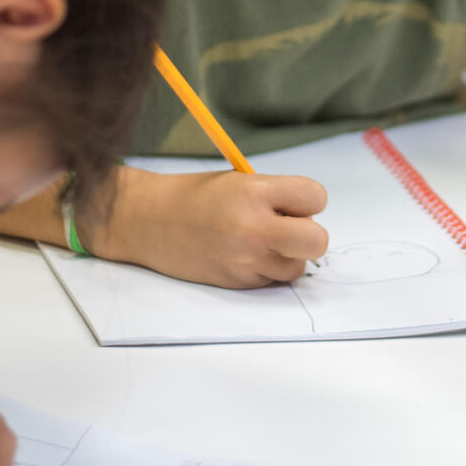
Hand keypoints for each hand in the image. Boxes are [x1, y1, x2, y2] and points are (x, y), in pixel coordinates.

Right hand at [92, 164, 328, 287]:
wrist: (149, 222)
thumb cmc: (196, 196)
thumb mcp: (239, 182)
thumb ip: (276, 197)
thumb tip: (308, 218)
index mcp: (255, 192)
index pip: (315, 197)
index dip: (308, 200)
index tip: (292, 202)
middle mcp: (253, 228)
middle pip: (317, 241)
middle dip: (310, 235)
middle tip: (289, 228)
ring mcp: (245, 260)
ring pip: (297, 267)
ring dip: (288, 256)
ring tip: (261, 242)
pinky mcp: (237, 283)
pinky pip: (272, 280)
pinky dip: (266, 270)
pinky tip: (243, 255)